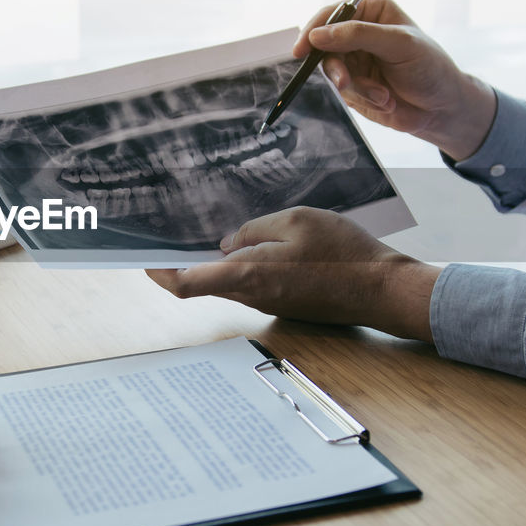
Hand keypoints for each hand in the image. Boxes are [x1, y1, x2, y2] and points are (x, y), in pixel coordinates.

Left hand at [146, 207, 438, 341]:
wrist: (382, 290)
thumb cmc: (343, 252)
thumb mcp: (295, 221)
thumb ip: (254, 229)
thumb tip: (228, 242)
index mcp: (247, 276)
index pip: (185, 285)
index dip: (157, 273)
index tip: (143, 257)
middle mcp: (252, 296)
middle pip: (202, 283)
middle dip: (183, 262)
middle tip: (172, 233)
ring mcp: (269, 303)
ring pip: (228, 282)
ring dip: (215, 262)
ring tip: (212, 230)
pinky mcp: (285, 303)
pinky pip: (252, 284)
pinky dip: (242, 266)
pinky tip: (253, 242)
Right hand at [295, 0, 496, 160]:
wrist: (442, 108)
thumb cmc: (429, 67)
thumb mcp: (399, 45)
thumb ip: (358, 35)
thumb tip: (317, 35)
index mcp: (370, 10)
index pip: (332, 14)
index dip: (314, 30)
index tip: (303, 50)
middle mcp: (358, 32)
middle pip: (324, 46)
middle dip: (338, 69)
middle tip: (345, 83)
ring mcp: (354, 59)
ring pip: (332, 72)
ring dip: (357, 88)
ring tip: (384, 95)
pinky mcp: (354, 84)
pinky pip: (343, 91)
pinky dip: (362, 98)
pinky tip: (386, 100)